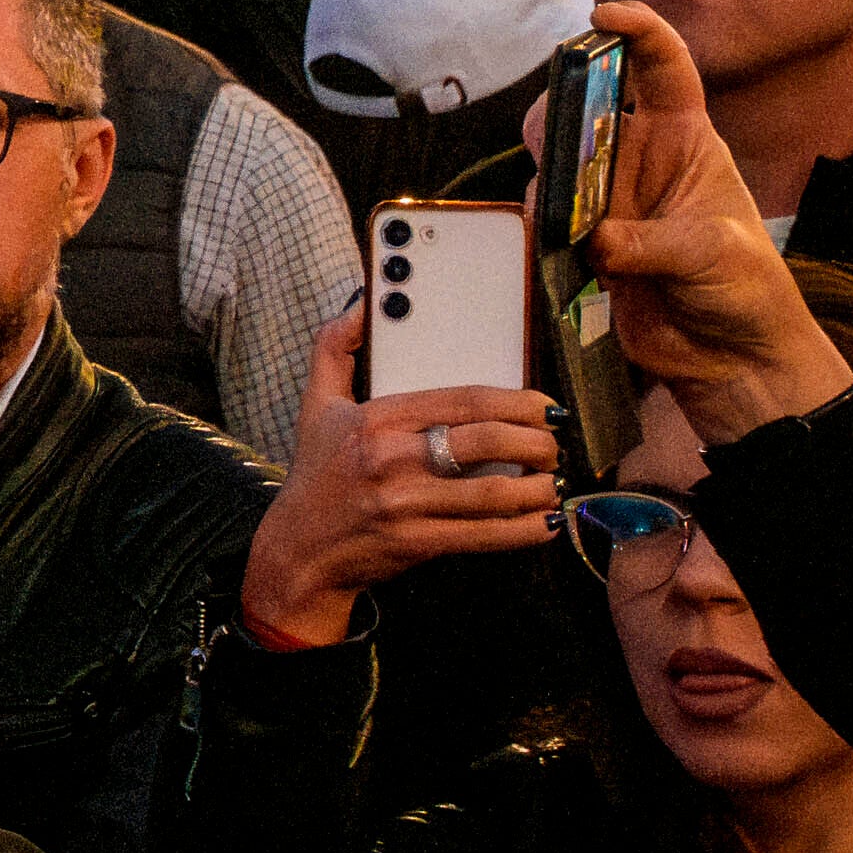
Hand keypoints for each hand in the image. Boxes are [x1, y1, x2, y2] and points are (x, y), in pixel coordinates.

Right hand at [243, 324, 565, 645]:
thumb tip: (359, 305)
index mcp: (377, 419)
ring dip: (538, 487)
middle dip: (536, 442)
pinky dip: (526, 529)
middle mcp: (392, 459)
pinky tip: (546, 520)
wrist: (301, 548)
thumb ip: (334, 349)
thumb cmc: (316, 476)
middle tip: (552, 446)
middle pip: (487, 442)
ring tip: (552, 481)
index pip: (464, 401)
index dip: (517, 402)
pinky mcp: (417, 543)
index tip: (545, 407)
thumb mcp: (316, 406)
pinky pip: (486, 535)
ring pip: (494, 492)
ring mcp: (405, 504)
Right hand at [574, 0, 851, 436]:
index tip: (600, 18)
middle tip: (556, 136)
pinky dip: (541, 227)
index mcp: (687, 141)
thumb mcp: (715, 256)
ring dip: (549, 178)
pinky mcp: (584, 242)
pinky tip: (559, 249)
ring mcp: (609, 200)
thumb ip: (654, 243)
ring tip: (567, 218)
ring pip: (553, 160)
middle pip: (584, 105)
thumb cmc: (748, 294)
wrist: (733, 361)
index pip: (662, 66)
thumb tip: (596, 242)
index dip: (636, 31)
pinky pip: (544, 216)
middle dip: (560, 107)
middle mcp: (642, 162)